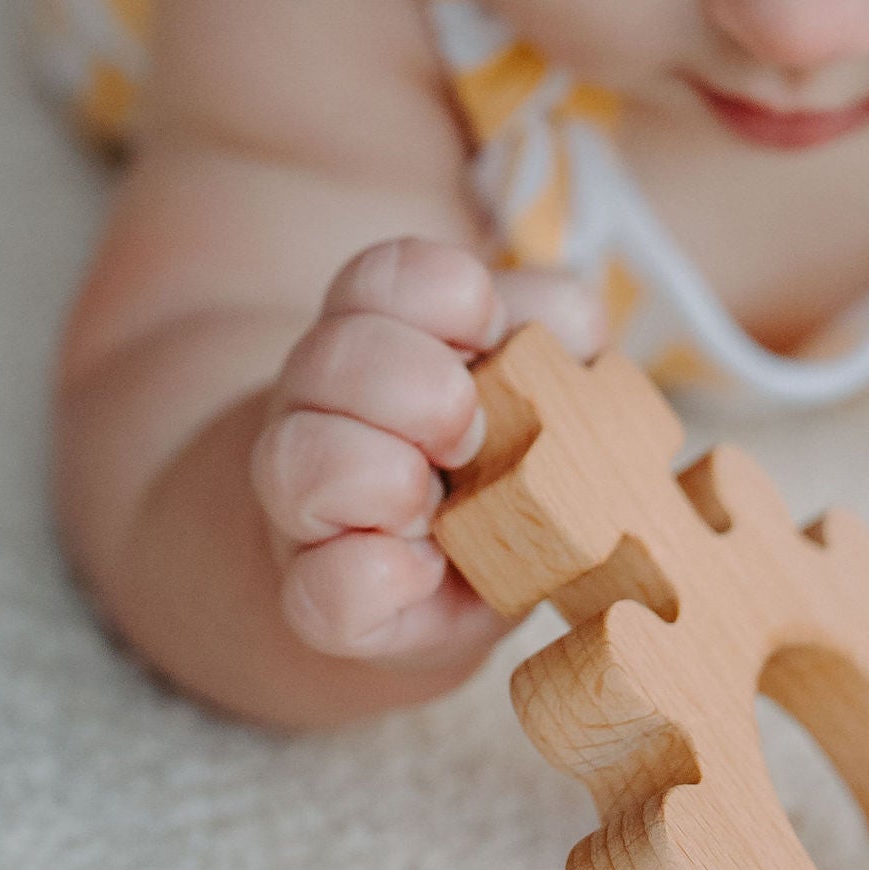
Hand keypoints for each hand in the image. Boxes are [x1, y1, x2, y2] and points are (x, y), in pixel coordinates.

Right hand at [252, 238, 605, 669]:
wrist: (446, 571)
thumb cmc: (498, 452)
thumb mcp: (537, 372)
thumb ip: (559, 330)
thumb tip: (571, 338)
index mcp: (375, 326)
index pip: (383, 275)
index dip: (449, 297)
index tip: (493, 335)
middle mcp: (319, 400)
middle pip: (333, 356)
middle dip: (425, 393)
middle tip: (473, 439)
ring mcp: (301, 499)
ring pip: (297, 460)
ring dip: (390, 480)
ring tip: (439, 509)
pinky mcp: (314, 595)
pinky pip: (318, 588)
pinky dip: (377, 578)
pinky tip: (421, 572)